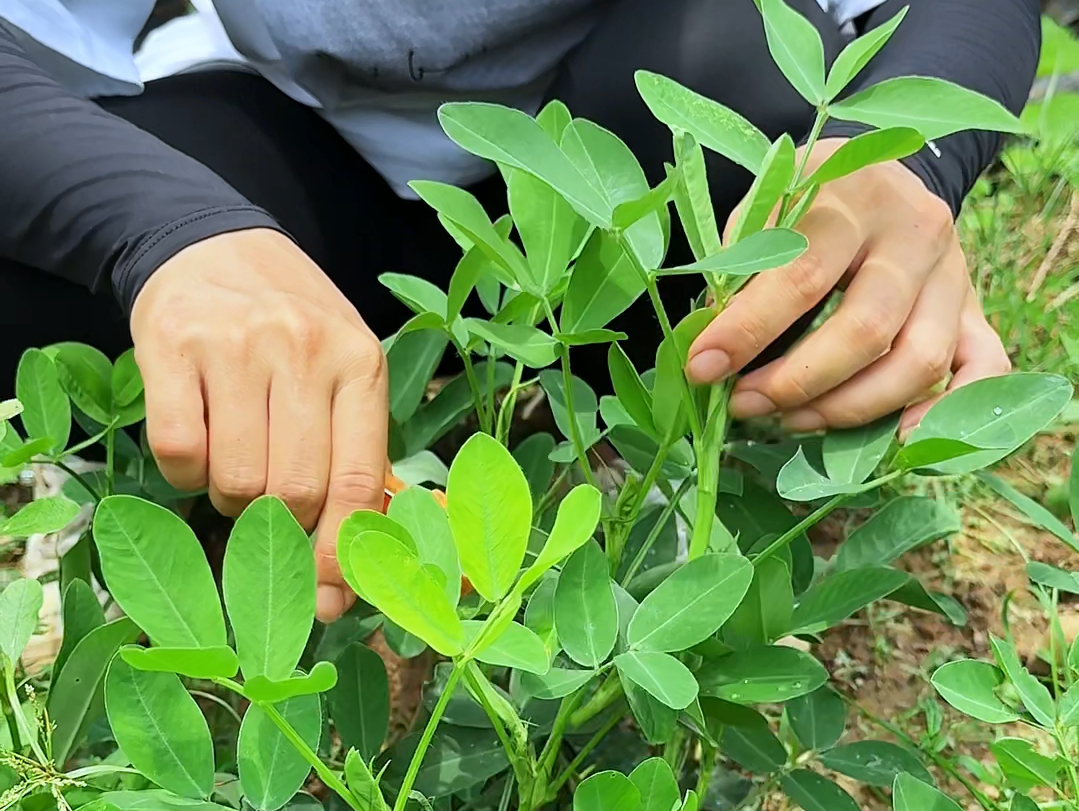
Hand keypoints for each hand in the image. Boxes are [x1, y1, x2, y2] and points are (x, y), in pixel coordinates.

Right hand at [130, 229, 387, 621]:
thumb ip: (354, 453)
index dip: (340, 552)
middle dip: (280, 522)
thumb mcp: (344, 369)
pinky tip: (201, 441)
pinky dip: (186, 473)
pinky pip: (178, 453)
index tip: (328, 599)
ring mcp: (236, 345)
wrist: (217, 244)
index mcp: (359, 362)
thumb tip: (347, 569)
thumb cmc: (294, 326)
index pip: (356, 480)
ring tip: (238, 461)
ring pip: (234, 479)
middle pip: (292, 491)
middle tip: (270, 501)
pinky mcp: (173, 346)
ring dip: (232, 497)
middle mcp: (302, 350)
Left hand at [685, 138, 1010, 436]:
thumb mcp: (764, 212)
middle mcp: (915, 234)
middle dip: (796, 382)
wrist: (874, 181)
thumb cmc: (804, 205)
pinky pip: (983, 369)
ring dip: (849, 408)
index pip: (800, 277)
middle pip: (865, 329)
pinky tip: (896, 441)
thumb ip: (740, 271)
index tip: (703, 368)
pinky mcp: (974, 310)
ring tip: (790, 420)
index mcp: (852, 198)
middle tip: (744, 404)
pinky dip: (945, 412)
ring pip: (918, 361)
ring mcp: (954, 275)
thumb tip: (713, 349)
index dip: (747, 331)